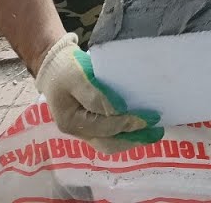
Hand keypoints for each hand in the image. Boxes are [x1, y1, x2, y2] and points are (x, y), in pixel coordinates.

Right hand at [35, 33, 163, 152]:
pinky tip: (139, 127)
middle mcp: (77, 132)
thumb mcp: (78, 78)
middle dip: (133, 140)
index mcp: (71, 122)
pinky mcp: (90, 125)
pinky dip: (124, 134)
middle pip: (107, 144)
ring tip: (152, 133)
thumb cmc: (66, 69)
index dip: (127, 124)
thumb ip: (96, 96)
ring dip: (131, 139)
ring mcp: (83, 130)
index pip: (104, 128)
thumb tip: (118, 111)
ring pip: (109, 143)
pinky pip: (108, 135)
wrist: (54, 66)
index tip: (148, 119)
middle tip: (155, 133)